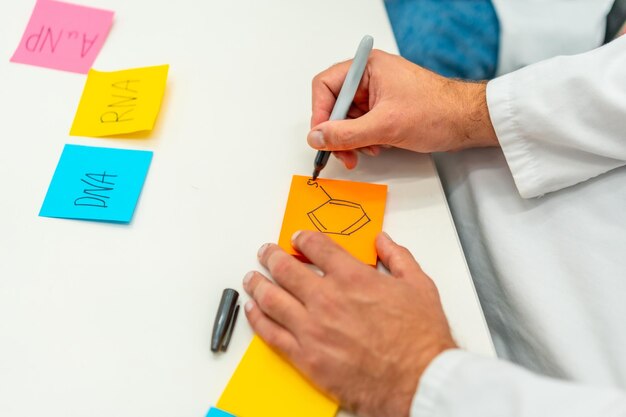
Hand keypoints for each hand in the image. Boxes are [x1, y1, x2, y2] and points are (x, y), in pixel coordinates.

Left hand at [242, 231, 456, 416]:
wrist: (419, 381)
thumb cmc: (420, 339)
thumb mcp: (419, 285)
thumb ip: (398, 257)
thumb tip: (384, 241)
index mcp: (352, 277)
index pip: (317, 247)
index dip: (303, 239)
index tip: (297, 238)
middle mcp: (327, 298)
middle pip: (286, 269)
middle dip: (272, 256)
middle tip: (266, 252)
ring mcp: (312, 328)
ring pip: (272, 298)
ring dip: (258, 284)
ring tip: (252, 278)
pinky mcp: (306, 357)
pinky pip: (271, 333)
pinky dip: (257, 319)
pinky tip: (252, 311)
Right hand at [309, 49, 497, 168]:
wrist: (467, 121)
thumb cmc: (437, 111)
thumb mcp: (384, 126)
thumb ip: (345, 134)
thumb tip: (317, 137)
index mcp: (367, 67)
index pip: (326, 86)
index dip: (320, 113)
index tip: (322, 137)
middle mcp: (370, 77)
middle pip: (336, 105)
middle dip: (338, 132)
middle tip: (343, 153)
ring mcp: (378, 93)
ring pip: (348, 119)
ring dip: (353, 139)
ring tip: (368, 149)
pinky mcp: (386, 108)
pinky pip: (363, 125)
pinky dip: (365, 139)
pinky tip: (378, 146)